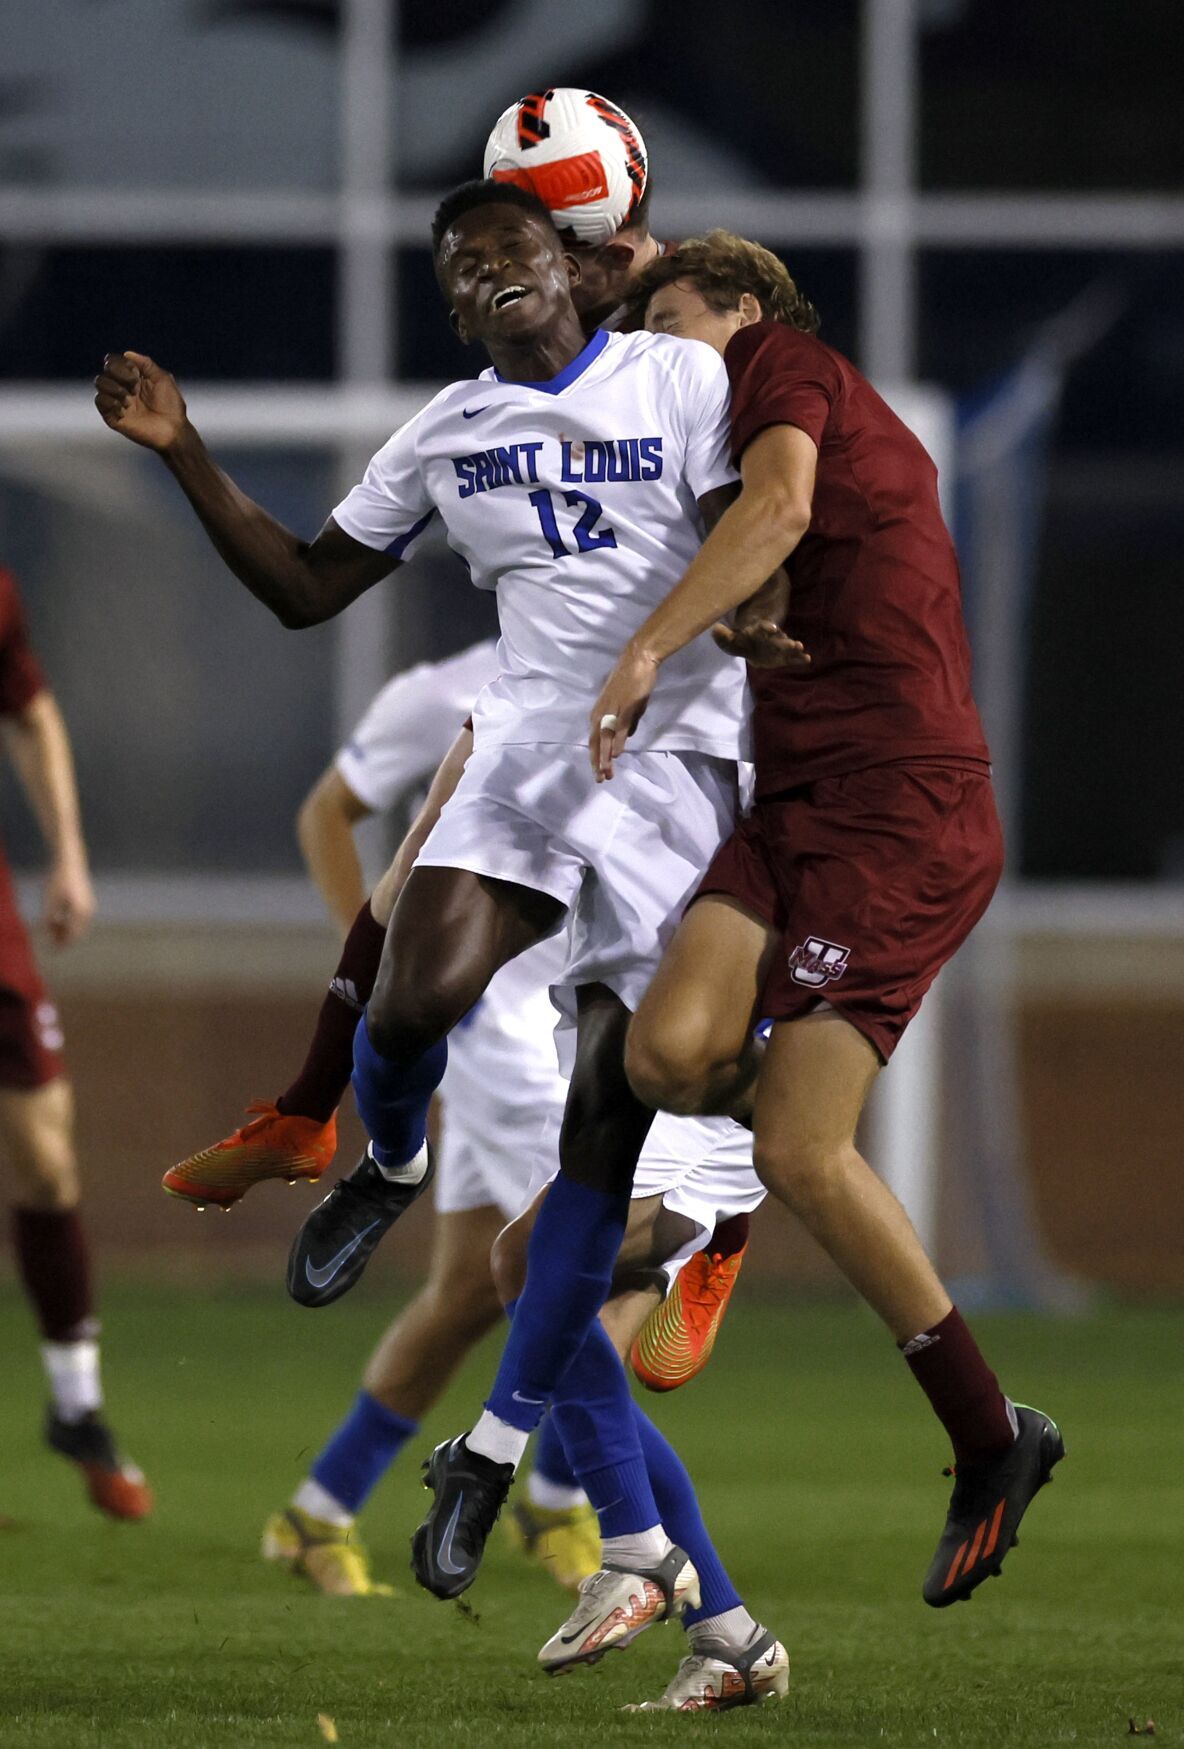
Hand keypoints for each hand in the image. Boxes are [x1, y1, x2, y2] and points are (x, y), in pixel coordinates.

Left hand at [43, 857, 95, 947]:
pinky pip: (79, 918)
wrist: (70, 861)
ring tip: (52, 930)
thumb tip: (46, 934)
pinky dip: (69, 922)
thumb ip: (48, 919)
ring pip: (78, 925)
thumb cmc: (58, 880)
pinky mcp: (87, 901)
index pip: (72, 935)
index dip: (62, 944)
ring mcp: (89, 906)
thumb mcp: (49, 900)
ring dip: (66, 930)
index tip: (52, 949)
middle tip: (52, 943)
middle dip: (64, 939)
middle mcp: (88, 911)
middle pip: (77, 932)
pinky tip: (58, 919)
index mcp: (80, 912)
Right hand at [94, 351, 187, 450]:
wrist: (172, 430)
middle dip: (119, 373)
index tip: (136, 372)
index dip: (122, 363)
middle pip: (106, 370)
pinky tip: (123, 409)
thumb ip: (146, 364)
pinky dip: (109, 401)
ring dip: (113, 387)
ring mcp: (118, 402)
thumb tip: (126, 353)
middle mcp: (123, 388)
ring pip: (100, 383)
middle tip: (135, 386)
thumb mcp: (162, 378)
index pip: (116, 362)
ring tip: (128, 398)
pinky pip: (99, 401)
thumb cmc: (171, 406)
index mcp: (134, 378)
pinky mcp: (113, 417)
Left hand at [589, 648, 658, 781]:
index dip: (596, 757)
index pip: (594, 740)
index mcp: (599, 713)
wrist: (638, 660)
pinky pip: (619, 729)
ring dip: (605, 757)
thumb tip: (626, 738)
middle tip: (599, 779)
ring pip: (606, 739)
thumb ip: (627, 723)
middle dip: (597, 762)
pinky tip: (617, 755)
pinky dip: (617, 742)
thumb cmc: (632, 680)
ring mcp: (612, 711)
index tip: (599, 772)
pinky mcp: (625, 708)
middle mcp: (601, 713)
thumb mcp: (628, 706)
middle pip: (596, 743)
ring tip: (606, 773)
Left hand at [712, 619, 810, 669]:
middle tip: (794, 644)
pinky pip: (792, 656)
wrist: (752, 643)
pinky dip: (799, 658)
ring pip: (787, 645)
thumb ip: (724, 637)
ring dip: (794, 648)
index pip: (762, 628)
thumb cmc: (742, 641)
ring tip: (801, 649)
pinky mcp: (783, 655)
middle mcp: (770, 637)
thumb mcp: (731, 640)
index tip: (772, 628)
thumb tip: (715, 629)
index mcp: (757, 632)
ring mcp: (778, 645)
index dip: (767, 627)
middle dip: (785, 641)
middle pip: (778, 639)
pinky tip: (808, 660)